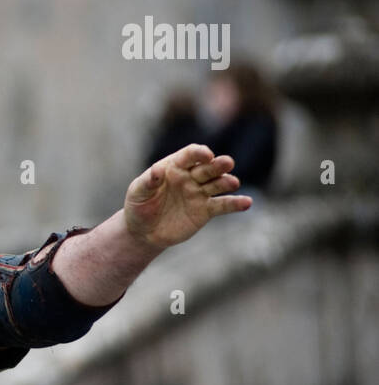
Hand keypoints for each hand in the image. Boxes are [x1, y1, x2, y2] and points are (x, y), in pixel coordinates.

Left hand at [124, 143, 251, 249]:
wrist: (143, 231)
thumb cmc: (138, 206)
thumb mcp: (138, 192)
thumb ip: (148, 181)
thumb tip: (157, 170)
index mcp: (174, 167)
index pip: (189, 155)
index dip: (198, 153)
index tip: (206, 154)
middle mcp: (190, 177)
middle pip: (208, 167)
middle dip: (218, 164)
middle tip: (227, 162)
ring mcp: (200, 193)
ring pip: (218, 184)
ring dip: (227, 181)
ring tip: (232, 182)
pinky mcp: (206, 210)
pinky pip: (223, 205)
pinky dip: (236, 204)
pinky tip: (247, 203)